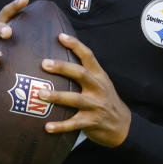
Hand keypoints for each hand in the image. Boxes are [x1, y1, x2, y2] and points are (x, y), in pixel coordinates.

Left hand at [37, 33, 131, 147]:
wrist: (123, 126)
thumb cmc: (106, 101)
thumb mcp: (102, 83)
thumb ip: (86, 73)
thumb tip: (59, 61)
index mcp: (99, 76)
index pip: (88, 56)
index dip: (75, 45)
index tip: (61, 36)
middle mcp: (98, 89)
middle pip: (81, 74)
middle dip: (62, 68)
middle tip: (44, 63)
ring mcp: (96, 106)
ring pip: (75, 99)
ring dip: (57, 96)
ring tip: (40, 93)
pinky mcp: (92, 122)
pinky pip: (74, 124)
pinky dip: (61, 126)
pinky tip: (47, 127)